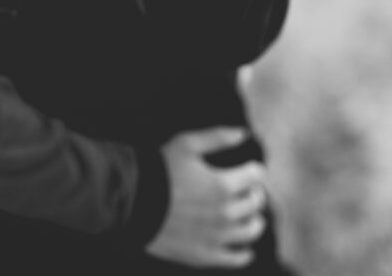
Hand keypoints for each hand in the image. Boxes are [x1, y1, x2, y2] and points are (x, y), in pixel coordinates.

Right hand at [147, 128, 267, 268]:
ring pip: (251, 231)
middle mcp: (225, 213)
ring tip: (245, 214)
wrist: (134, 202)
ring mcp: (217, 237)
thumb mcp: (188, 144)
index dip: (254, 169)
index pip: (257, 176)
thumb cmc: (161, 169)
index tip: (249, 168)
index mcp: (223, 185)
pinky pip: (237, 258)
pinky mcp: (205, 255)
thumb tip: (245, 133)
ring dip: (253, 220)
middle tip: (246, 189)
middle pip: (256, 203)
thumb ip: (219, 137)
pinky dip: (244, 253)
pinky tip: (243, 247)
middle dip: (254, 192)